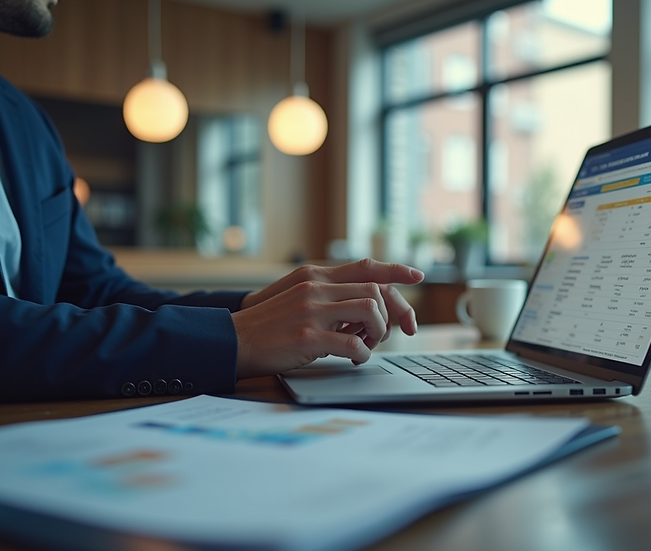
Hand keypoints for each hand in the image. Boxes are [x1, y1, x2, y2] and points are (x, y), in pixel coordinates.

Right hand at [232, 259, 423, 377]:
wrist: (232, 341)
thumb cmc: (269, 326)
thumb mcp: (297, 299)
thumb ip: (328, 296)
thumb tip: (365, 307)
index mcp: (315, 276)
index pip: (365, 266)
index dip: (395, 270)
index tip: (417, 276)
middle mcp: (316, 288)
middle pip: (376, 290)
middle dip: (394, 313)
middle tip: (396, 332)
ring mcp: (312, 311)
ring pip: (371, 311)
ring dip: (379, 332)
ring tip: (368, 344)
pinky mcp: (308, 337)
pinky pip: (354, 342)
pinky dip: (363, 353)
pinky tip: (355, 358)